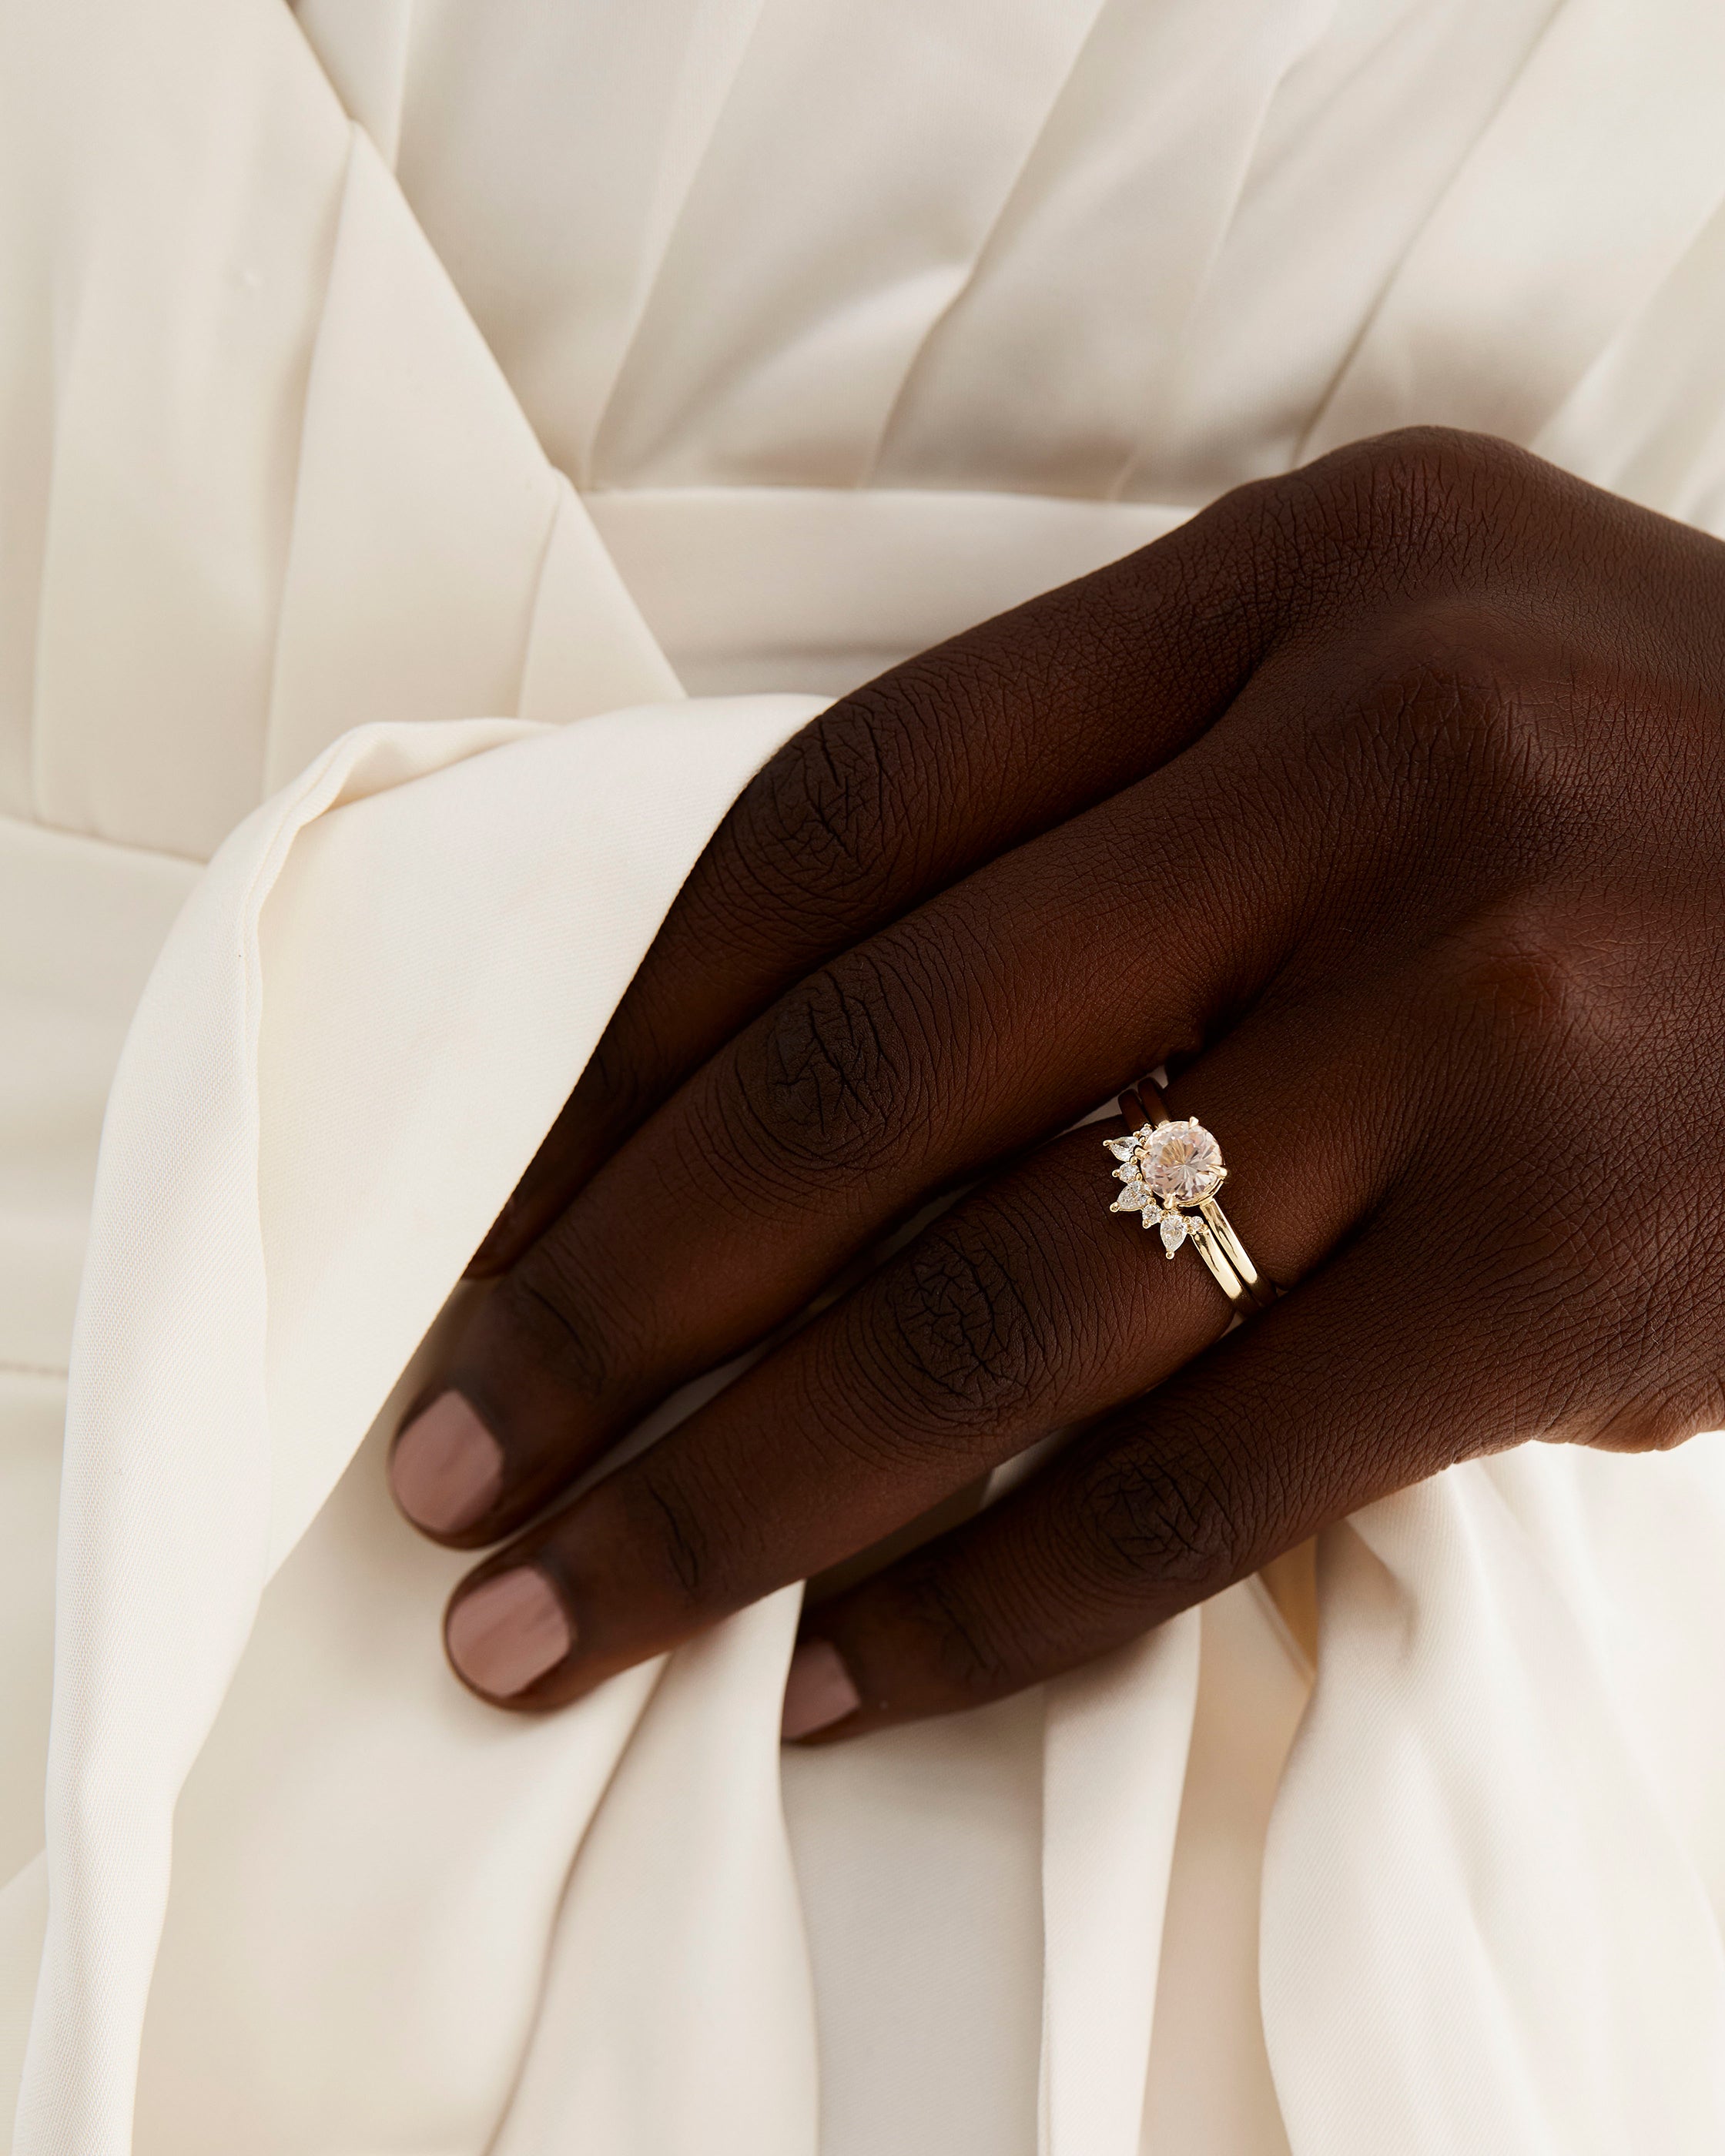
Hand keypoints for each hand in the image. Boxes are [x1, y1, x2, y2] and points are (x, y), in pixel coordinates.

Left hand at [387, 428, 1724, 1737]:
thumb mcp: (1376, 687)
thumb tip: (751, 1085)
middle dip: (607, 1301)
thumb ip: (1101, 821)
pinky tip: (838, 1681)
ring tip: (561, 1620)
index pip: (831, 824)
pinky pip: (1197, 1486)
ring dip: (742, 1499)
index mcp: (1290, 584)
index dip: (611, 1052)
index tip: (484, 1227)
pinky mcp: (1583, 1275)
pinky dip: (987, 1610)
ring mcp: (1498, 1028)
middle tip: (445, 1466)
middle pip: (867, 1076)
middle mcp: (1387, 774)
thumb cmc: (1632, 788)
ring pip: (1004, 1315)